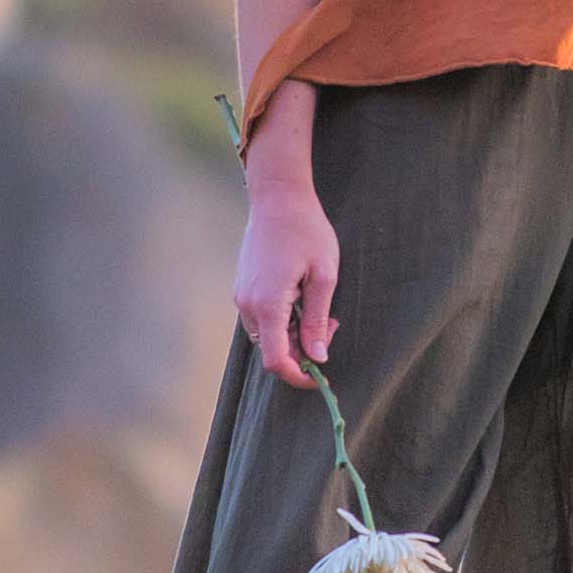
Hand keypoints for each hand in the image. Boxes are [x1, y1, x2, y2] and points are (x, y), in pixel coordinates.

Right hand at [232, 184, 339, 383]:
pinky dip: (281, 319)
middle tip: (331, 325)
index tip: (322, 375)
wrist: (277, 196)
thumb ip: (318, 321)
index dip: (299, 376)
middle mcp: (247, 304)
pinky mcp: (242, 286)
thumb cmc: (306, 231)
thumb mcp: (324, 277)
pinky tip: (300, 296)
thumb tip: (317, 358)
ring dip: (293, 333)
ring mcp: (241, 295)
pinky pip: (260, 316)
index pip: (277, 361)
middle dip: (302, 350)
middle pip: (271, 350)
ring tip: (318, 307)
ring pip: (266, 334)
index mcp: (268, 305)